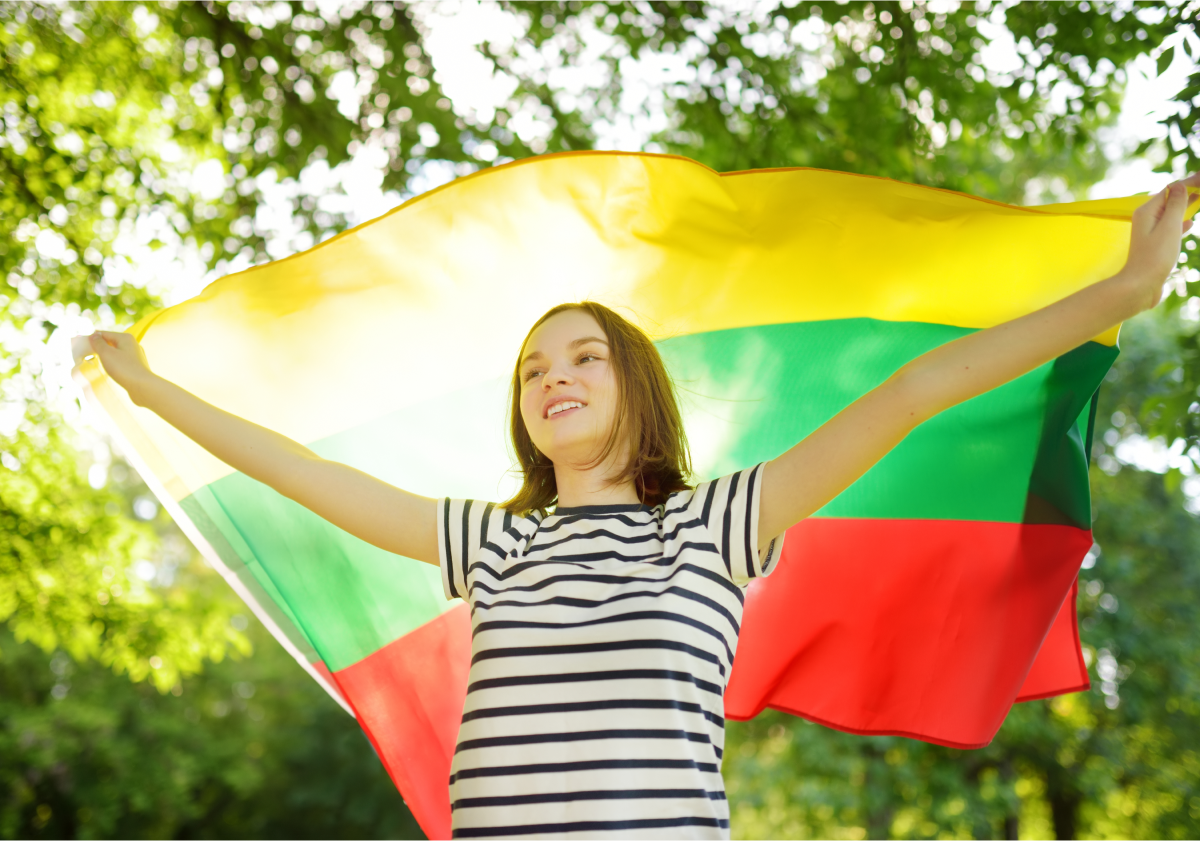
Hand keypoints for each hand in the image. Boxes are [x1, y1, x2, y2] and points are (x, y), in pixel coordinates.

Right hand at [72, 331, 155, 400]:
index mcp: (126, 337)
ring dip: (106, 355)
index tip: (80, 345)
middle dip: (99, 347)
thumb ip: (98, 343)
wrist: (142, 386)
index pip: (104, 333)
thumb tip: (94, 335)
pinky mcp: (137, 366)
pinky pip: (121, 361)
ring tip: (96, 361)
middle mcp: (133, 344)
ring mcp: (136, 356)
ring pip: (116, 352)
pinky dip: (113, 362)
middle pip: (111, 342)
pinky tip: (109, 368)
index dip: (92, 338)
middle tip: (87, 354)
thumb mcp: (106, 353)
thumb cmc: (123, 368)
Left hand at [1120, 172, 1198, 310]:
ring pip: (1171, 214)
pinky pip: (1170, 229)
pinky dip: (1180, 223)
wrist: (1140, 286)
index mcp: (1147, 212)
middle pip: (1170, 200)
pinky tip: (1190, 223)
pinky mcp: (1155, 247)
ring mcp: (1149, 234)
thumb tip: (1178, 185)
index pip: (1170, 190)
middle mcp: (1146, 220)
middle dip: (1187, 192)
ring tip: (1199, 197)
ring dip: (1185, 206)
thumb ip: (1175, 205)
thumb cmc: (1155, 256)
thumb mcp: (1169, 226)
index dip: (1188, 182)